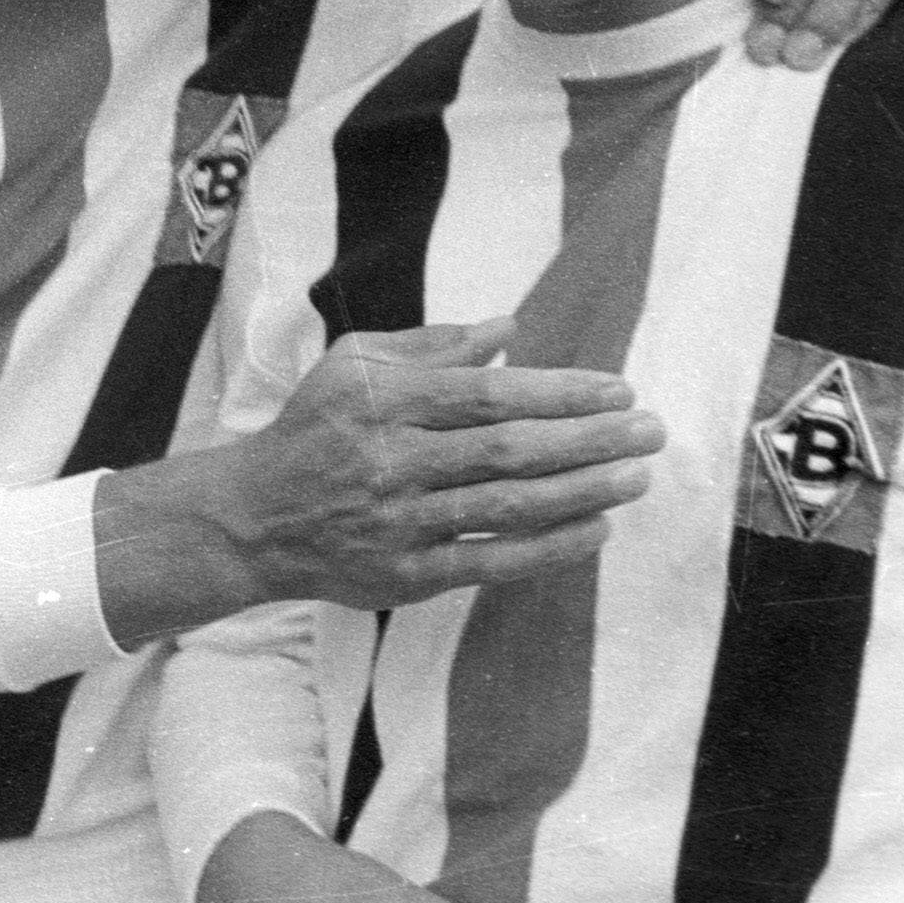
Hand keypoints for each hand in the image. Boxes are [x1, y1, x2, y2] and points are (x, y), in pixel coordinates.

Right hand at [99, 320, 663, 639]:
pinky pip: (491, 561)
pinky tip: (597, 530)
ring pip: (507, 507)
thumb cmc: (314, 430)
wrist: (253, 519)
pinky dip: (549, 548)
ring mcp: (400, 522)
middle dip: (589, 440)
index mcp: (381, 401)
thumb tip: (509, 328)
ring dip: (582, 492)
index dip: (561, 392)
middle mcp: (391, 460)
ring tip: (637, 477)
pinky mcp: (406, 575)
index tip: (620, 390)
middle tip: (650, 430)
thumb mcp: (354, 366)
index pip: (488, 394)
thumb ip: (431, 346)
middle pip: (508, 450)